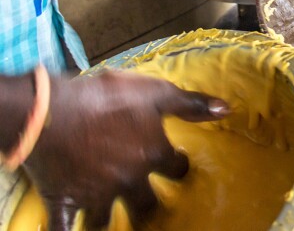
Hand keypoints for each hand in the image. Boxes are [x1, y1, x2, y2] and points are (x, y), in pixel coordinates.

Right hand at [23, 72, 228, 230]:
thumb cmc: (106, 97)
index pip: (177, 169)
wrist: (51, 111)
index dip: (179, 166)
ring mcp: (96, 193)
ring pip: (106, 219)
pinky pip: (65, 228)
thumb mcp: (155, 91)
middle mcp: (129, 179)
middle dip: (150, 208)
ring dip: (108, 221)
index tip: (177, 164)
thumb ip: (190, 103)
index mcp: (152, 153)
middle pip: (146, 204)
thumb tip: (226, 109)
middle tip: (151, 209)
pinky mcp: (65, 199)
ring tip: (110, 221)